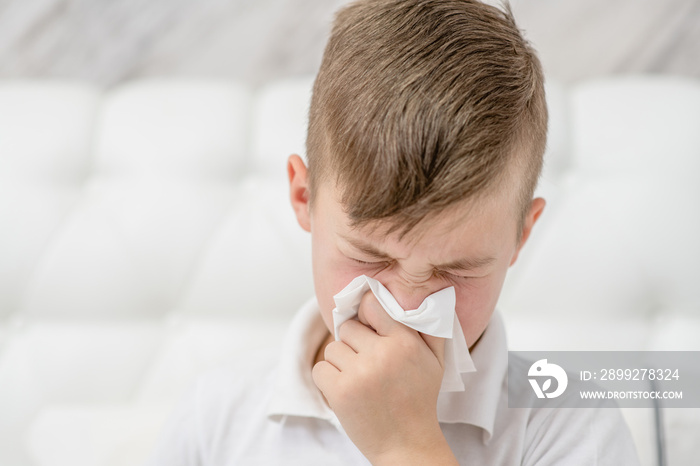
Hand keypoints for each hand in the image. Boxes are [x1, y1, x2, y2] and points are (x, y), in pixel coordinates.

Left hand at [312, 291, 458, 464]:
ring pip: (333, 348)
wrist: (407, 444)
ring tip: (360, 379)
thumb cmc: (419, 400)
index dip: (365, 313)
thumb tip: (430, 295)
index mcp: (405, 342)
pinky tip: (347, 390)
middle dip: (354, 343)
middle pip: (348, 328)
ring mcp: (359, 373)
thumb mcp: (435, 361)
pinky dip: (328, 379)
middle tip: (368, 363)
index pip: (371, 304)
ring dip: (341, 362)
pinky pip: (320, 369)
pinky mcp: (340, 392)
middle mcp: (382, 354)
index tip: (368, 325)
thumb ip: (430, 328)